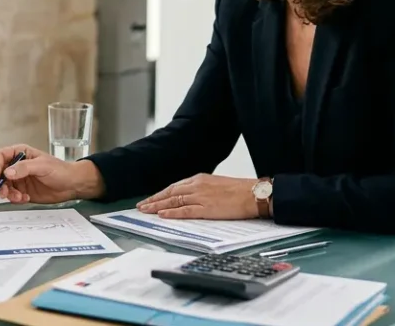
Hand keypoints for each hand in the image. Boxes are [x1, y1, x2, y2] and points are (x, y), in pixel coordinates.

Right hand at [0, 144, 103, 203]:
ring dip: (8, 194)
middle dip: (0, 184)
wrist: (72, 185)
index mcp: (20, 153)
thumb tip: (7, 172)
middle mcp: (17, 166)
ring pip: (4, 186)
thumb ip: (24, 168)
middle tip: (4, 193)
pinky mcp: (22, 191)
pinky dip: (16, 199)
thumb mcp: (42, 166)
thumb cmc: (60, 170)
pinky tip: (26, 198)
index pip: (0, 156)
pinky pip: (12, 196)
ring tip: (19, 197)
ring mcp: (19, 179)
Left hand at [136, 174, 259, 219]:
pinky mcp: (207, 208)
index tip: (150, 199)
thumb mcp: (216, 185)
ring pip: (173, 201)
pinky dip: (172, 213)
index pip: (174, 187)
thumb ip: (202, 189)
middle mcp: (197, 186)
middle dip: (154, 200)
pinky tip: (162, 215)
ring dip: (157, 206)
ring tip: (146, 211)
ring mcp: (201, 197)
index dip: (160, 194)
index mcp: (199, 179)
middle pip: (170, 193)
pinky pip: (185, 211)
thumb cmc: (239, 191)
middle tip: (141, 206)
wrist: (254, 194)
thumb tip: (191, 197)